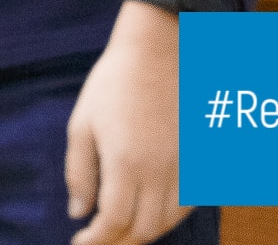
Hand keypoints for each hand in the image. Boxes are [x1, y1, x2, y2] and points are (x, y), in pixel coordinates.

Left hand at [66, 5, 185, 244]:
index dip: (97, 241)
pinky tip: (150, 212)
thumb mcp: (82, 125)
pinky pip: (188, 204)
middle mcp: (160, 172)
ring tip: (120, 229)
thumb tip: (79, 214)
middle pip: (144, 229)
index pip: (114, 222)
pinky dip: (168, 217)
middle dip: (119, 242)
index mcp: (126, 162)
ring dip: (143, 232)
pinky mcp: (198, 160)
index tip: (80, 243)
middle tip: (98, 240)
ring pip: (168, 221)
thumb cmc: (112, 84)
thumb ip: (79, 173)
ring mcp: (184, 167)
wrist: (158, 52)